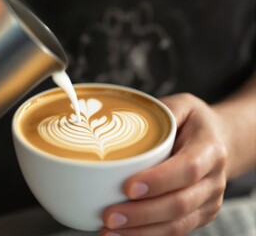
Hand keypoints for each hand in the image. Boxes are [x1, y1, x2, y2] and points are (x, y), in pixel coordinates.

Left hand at [101, 93, 228, 235]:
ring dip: (142, 232)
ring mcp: (207, 201)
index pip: (187, 169)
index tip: (129, 187)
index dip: (159, 181)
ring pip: (177, 224)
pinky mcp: (198, 215)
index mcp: (210, 149)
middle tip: (110, 216)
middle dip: (143, 213)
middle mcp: (212, 180)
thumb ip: (162, 110)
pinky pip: (175, 231)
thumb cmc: (196, 124)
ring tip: (110, 232)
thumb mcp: (183, 106)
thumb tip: (124, 116)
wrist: (220, 142)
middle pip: (180, 203)